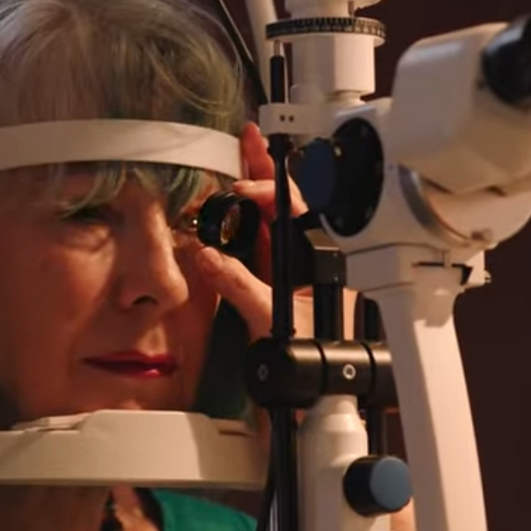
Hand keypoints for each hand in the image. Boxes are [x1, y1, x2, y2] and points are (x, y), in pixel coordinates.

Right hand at [193, 122, 321, 340]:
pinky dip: (244, 223)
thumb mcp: (272, 321)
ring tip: (241, 157)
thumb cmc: (313, 356)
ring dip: (253, 192)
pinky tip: (231, 206)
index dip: (267, 192)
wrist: (316, 392)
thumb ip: (238, 287)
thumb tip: (208, 257)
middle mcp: (310, 260)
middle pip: (286, 206)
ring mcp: (294, 270)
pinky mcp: (279, 282)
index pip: (296, 211)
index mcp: (322, 262)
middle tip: (250, 138)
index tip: (240, 187)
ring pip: (272, 221)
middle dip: (265, 170)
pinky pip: (260, 243)